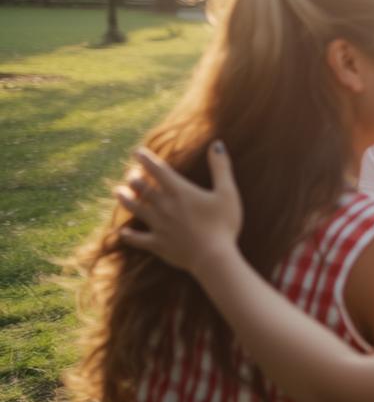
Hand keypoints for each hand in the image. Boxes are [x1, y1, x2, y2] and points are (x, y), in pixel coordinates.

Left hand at [115, 143, 241, 272]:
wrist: (213, 257)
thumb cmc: (224, 224)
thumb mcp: (227, 193)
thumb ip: (221, 168)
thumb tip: (217, 144)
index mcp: (180, 192)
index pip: (158, 170)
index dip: (146, 159)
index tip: (137, 152)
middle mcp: (164, 206)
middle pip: (143, 188)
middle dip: (134, 178)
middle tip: (131, 174)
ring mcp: (159, 225)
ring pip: (135, 209)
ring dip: (125, 199)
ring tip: (118, 192)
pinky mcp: (158, 244)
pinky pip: (138, 239)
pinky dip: (129, 236)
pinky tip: (123, 233)